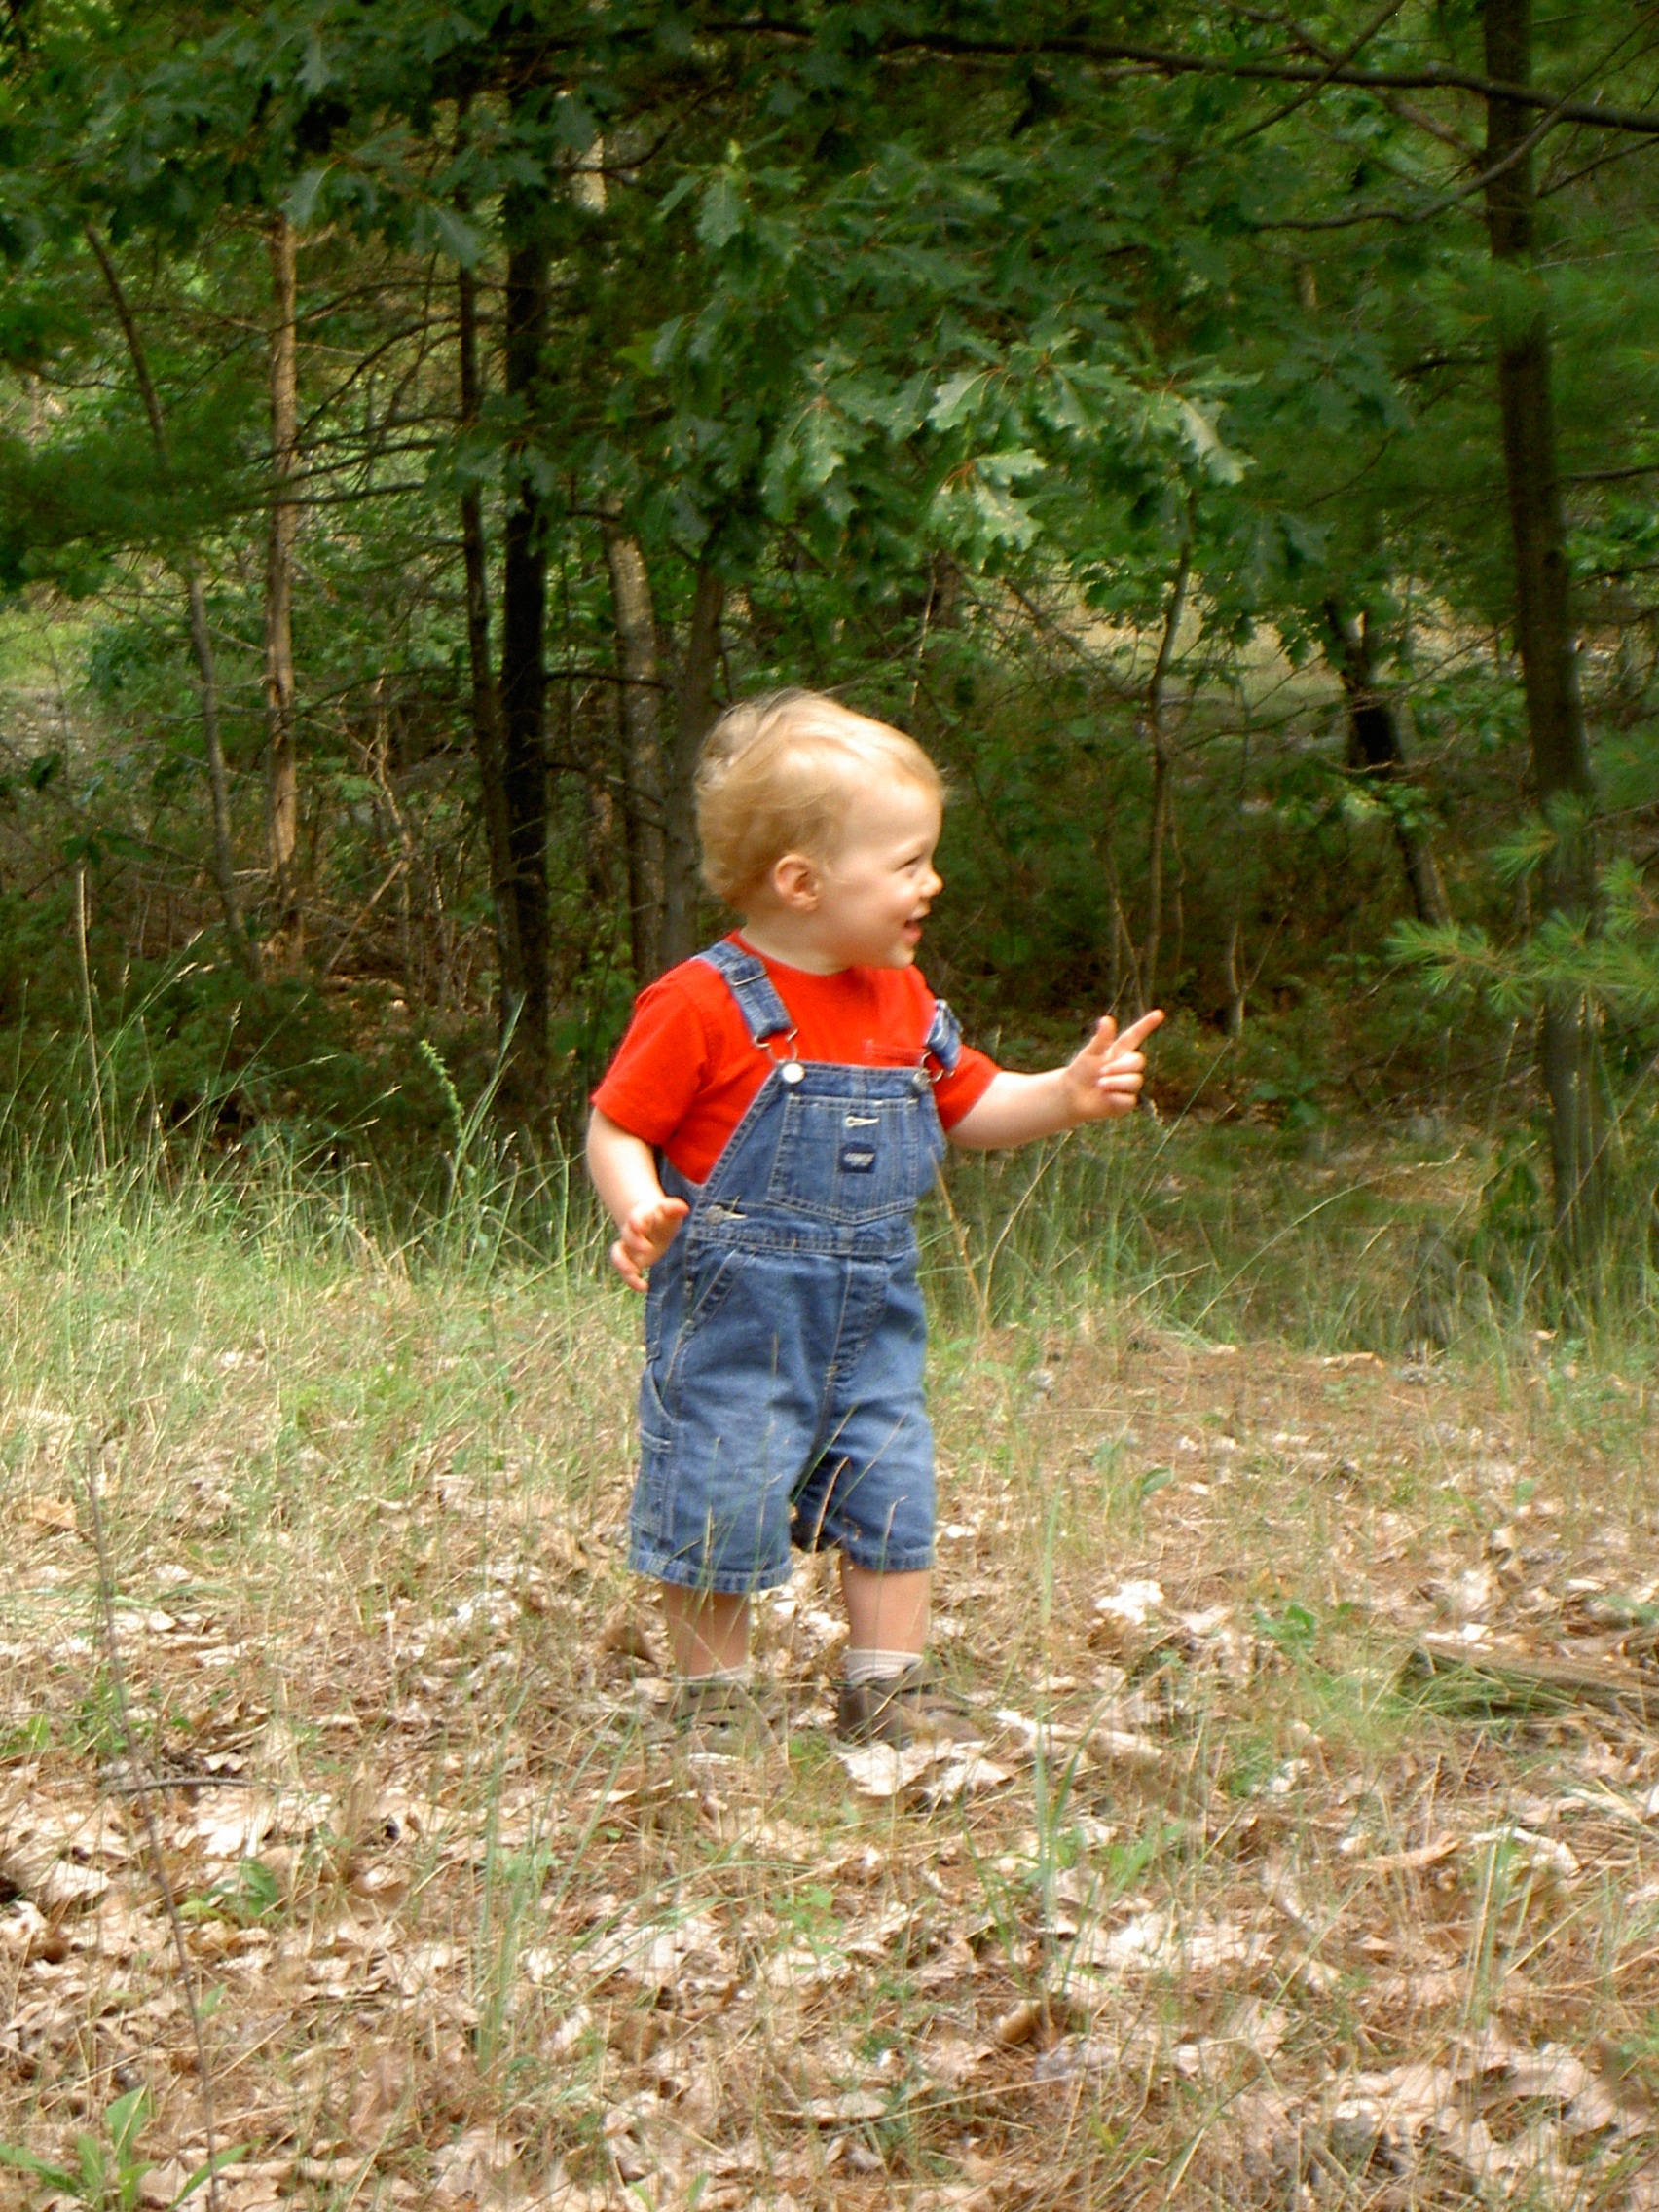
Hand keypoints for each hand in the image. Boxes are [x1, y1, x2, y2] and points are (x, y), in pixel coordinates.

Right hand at [609, 1195, 689, 1292]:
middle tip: (648, 1249)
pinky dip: (630, 1280)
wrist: (653, 1226)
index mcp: (641, 1217)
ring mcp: (628, 1246)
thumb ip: (674, 1209)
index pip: (636, 1217)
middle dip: (635, 1242)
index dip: (636, 1222)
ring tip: (634, 1273)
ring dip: (622, 1264)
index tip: (641, 1227)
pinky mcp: (629, 1261)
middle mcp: (631, 1231)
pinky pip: (624, 1270)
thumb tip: (685, 1209)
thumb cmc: (663, 1219)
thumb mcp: (670, 1213)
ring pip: (617, 1254)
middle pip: (627, 1234)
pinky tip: (644, 1287)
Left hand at [1061, 1009, 1163, 1123]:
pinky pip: (1129, 1099)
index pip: (1135, 1035)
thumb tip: (1106, 1019)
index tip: (1159, 1013)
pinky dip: (1114, 1098)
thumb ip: (1101, 1039)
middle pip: (1139, 1061)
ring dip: (1114, 1082)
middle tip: (1101, 1072)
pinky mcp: (1127, 1101)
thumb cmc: (1080, 1072)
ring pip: (1135, 1081)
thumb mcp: (1090, 1054)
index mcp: (1119, 1051)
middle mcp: (1127, 1066)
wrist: (1072, 1096)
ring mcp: (1129, 1084)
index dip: (1147, 1024)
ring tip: (1099, 1085)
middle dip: (1120, 1066)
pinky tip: (1105, 1097)